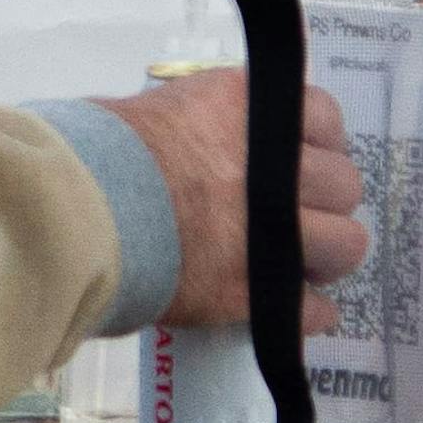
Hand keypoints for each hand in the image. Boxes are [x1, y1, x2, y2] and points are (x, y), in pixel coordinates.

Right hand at [94, 72, 363, 336]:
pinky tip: (295, 311)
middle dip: (325, 204)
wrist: (77, 211)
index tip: (301, 162)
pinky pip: (313, 308)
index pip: (323, 116)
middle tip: (297, 220)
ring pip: (345, 246)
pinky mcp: (254, 290)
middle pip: (344, 185)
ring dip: (324, 258)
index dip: (317, 145)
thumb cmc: (100, 154)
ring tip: (298, 267)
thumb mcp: (163, 110)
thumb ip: (207, 124)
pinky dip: (307, 312)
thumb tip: (210, 140)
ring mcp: (271, 230)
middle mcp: (274, 166)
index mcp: (250, 109)